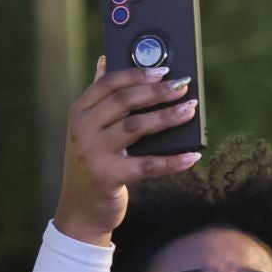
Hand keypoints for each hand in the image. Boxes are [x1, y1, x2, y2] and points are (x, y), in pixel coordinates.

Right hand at [51, 57, 201, 246]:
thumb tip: (106, 60)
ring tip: (190, 110)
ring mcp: (93, 153)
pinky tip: (191, 155)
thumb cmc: (93, 164)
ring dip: (167, 118)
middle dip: (157, 92)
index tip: (164, 70)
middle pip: (124, 102)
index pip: (108, 84)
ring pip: (135, 128)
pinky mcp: (107, 177)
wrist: (80, 211)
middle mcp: (82, 129)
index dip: (136, 74)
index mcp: (80, 112)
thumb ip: (100, 99)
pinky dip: (171, 161)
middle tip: (182, 87)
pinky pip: (146, 166)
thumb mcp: (88, 130)